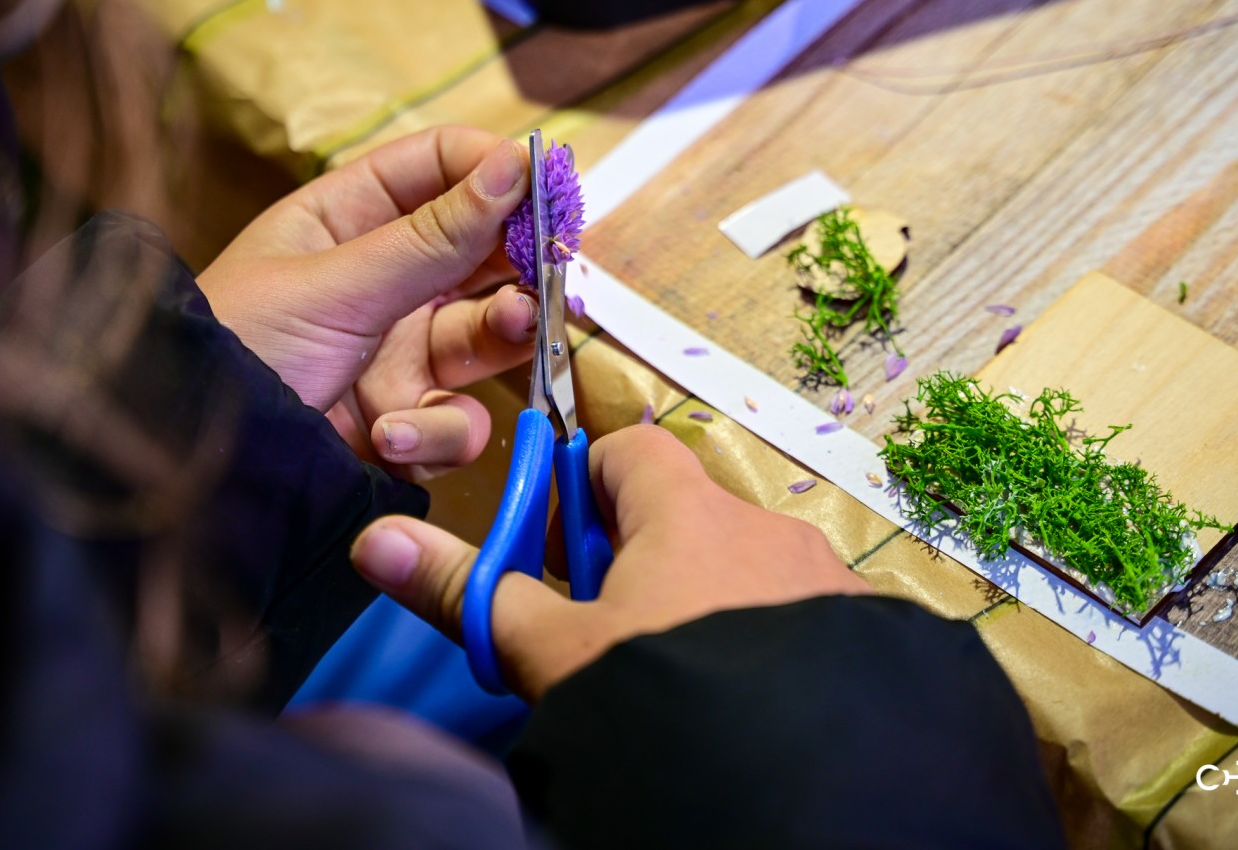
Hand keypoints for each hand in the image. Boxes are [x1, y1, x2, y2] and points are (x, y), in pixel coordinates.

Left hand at [196, 126, 535, 479]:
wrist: (194, 479)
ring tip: (517, 326)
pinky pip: (460, 418)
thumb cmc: (235, 354)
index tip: (546, 185)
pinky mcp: (406, 421)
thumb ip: (433, 236)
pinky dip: (443, 428)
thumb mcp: (335, 286)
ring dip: (510, 330)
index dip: (494, 170)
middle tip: (553, 264)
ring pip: (489, 333)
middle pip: (480, 251)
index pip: (438, 168)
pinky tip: (394, 431)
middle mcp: (382, 281)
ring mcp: (398, 353)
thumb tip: (512, 165)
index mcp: (347, 221)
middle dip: (520, 259)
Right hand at [349, 424, 871, 699]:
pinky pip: (801, 616)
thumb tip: (376, 541)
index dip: (584, 485)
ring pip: (744, 572)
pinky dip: (766, 639)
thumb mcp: (554, 652)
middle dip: (642, 560)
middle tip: (608, 633)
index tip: (560, 548)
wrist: (800, 787)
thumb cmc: (663, 696)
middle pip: (687, 516)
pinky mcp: (861, 631)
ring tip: (678, 677)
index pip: (628, 450)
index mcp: (687, 512)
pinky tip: (746, 698)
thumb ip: (470, 593)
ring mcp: (821, 580)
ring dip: (707, 602)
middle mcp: (764, 529)